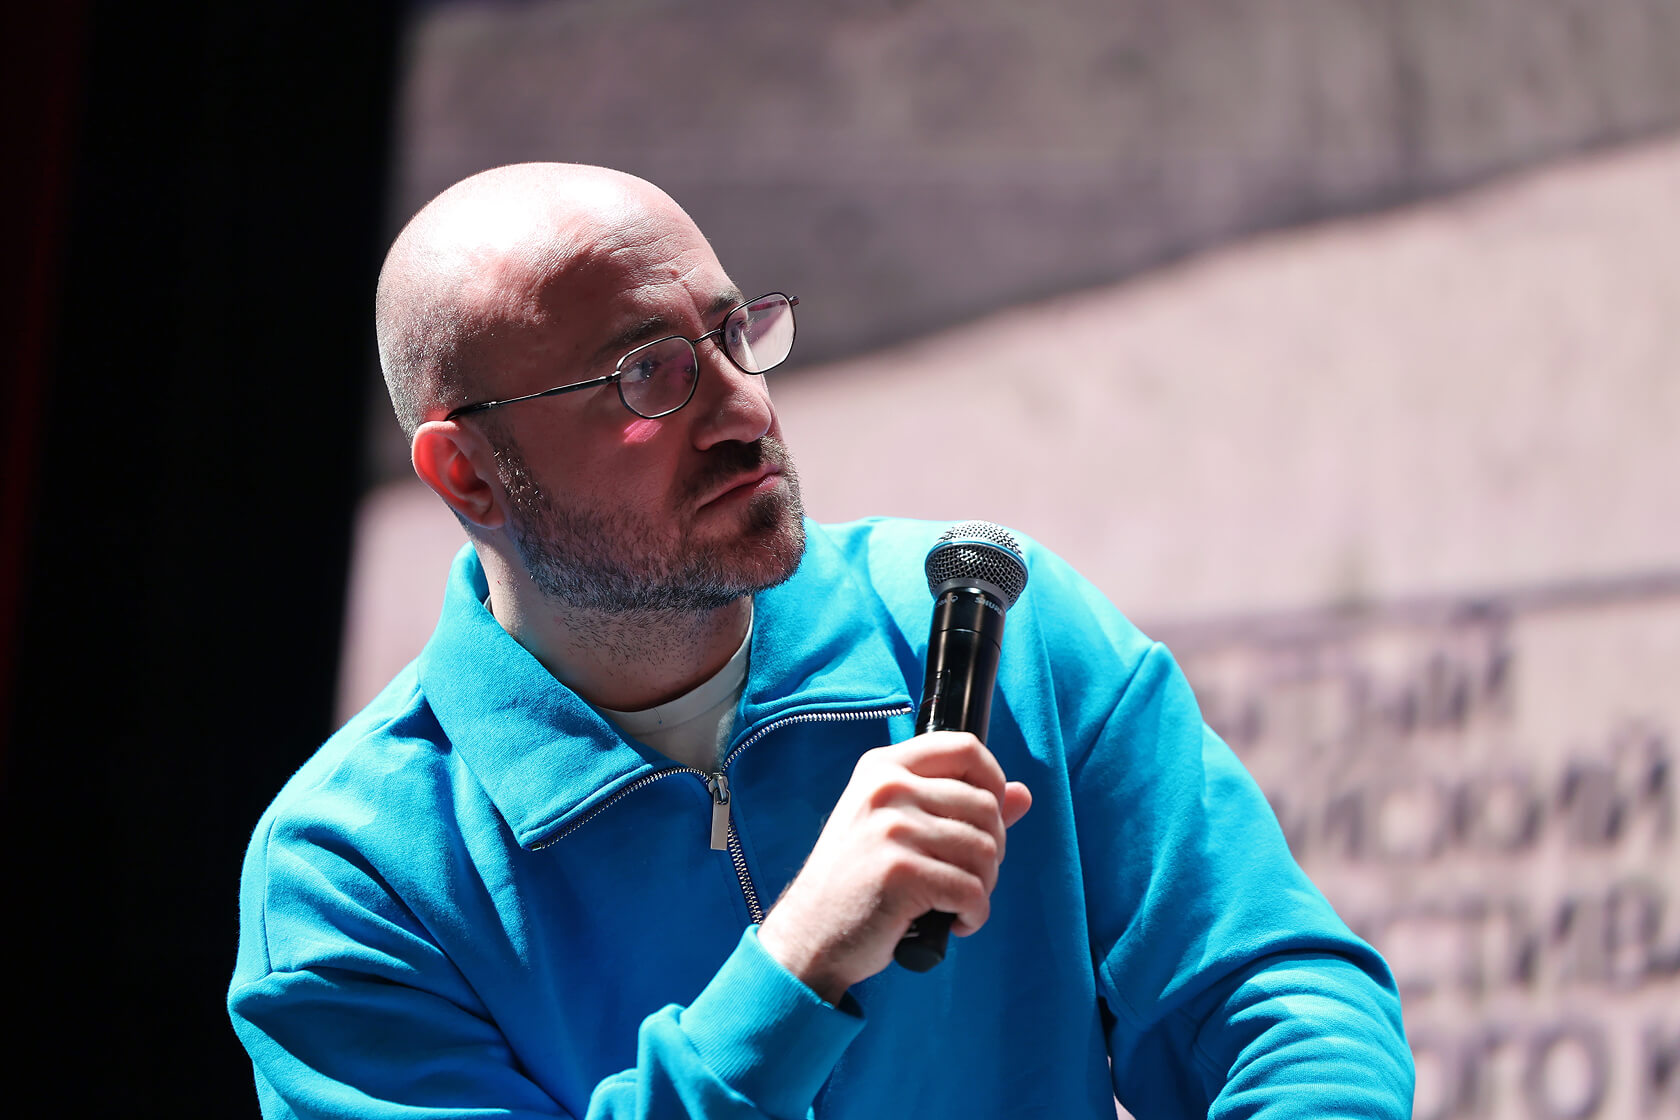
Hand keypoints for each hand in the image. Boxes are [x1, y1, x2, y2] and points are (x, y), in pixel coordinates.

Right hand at [756, 731, 1032, 1002]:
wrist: (811, 933)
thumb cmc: (858, 881)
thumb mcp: (898, 828)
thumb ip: (958, 806)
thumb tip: (1023, 794)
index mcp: (883, 767)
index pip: (965, 747)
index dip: (994, 780)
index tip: (990, 816)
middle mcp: (887, 789)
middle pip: (986, 806)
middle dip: (993, 849)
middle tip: (968, 876)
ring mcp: (892, 829)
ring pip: (985, 850)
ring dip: (984, 886)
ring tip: (958, 901)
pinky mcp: (901, 873)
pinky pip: (972, 891)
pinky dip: (974, 914)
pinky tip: (955, 922)